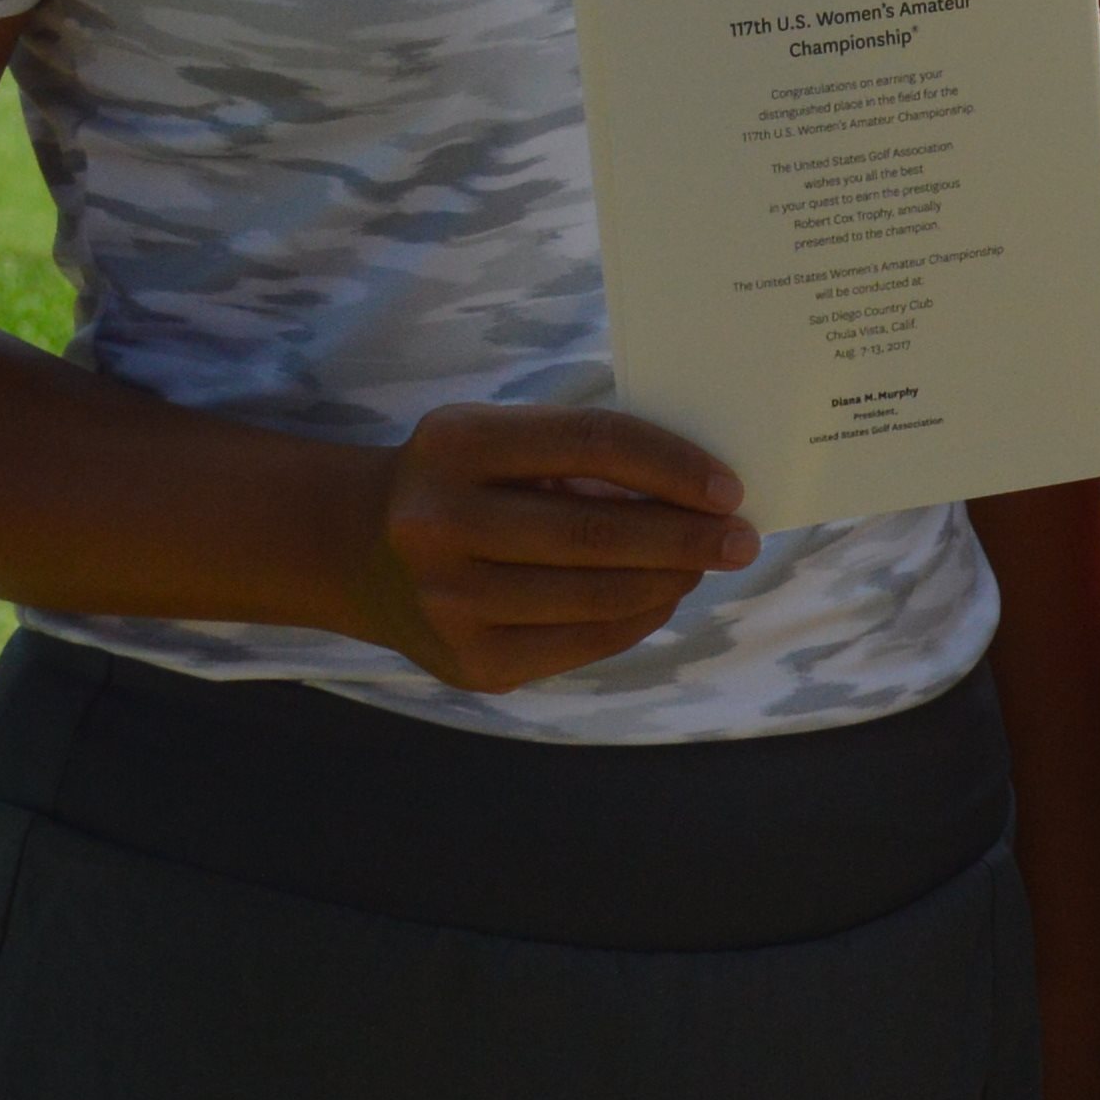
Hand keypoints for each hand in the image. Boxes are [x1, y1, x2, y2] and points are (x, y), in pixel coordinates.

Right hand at [334, 402, 756, 691]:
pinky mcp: (467, 661)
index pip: (592, 443)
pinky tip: (661, 599)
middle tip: (742, 540)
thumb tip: (698, 493)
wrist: (357, 550)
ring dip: (669, 581)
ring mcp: (448, 602)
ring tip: (703, 566)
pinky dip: (635, 620)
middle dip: (687, 538)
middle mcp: (440, 523)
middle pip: (597, 532)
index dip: (672, 465)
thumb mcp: (500, 438)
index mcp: (457, 443)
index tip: (729, 488)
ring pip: (595, 596)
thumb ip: (582, 453)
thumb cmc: (463, 480)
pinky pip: (579, 643)